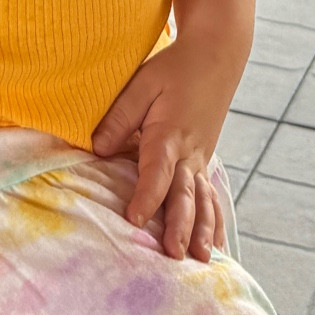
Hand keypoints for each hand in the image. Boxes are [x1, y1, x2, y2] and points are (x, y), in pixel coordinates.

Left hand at [91, 34, 242, 262]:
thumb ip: (119, 117)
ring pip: (203, 201)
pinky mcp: (204, 161)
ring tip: (202, 260)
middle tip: (173, 254)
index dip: (146, 196)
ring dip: (202, 231)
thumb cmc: (175, 68)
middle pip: (183, 194)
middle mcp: (189, 153)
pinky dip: (215, 223)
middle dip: (179, 226)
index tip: (134, 219)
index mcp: (169, 134)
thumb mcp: (142, 84)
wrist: (217, 55)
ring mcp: (201, 159)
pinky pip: (212, 197)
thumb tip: (97, 150)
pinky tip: (215, 248)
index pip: (157, 172)